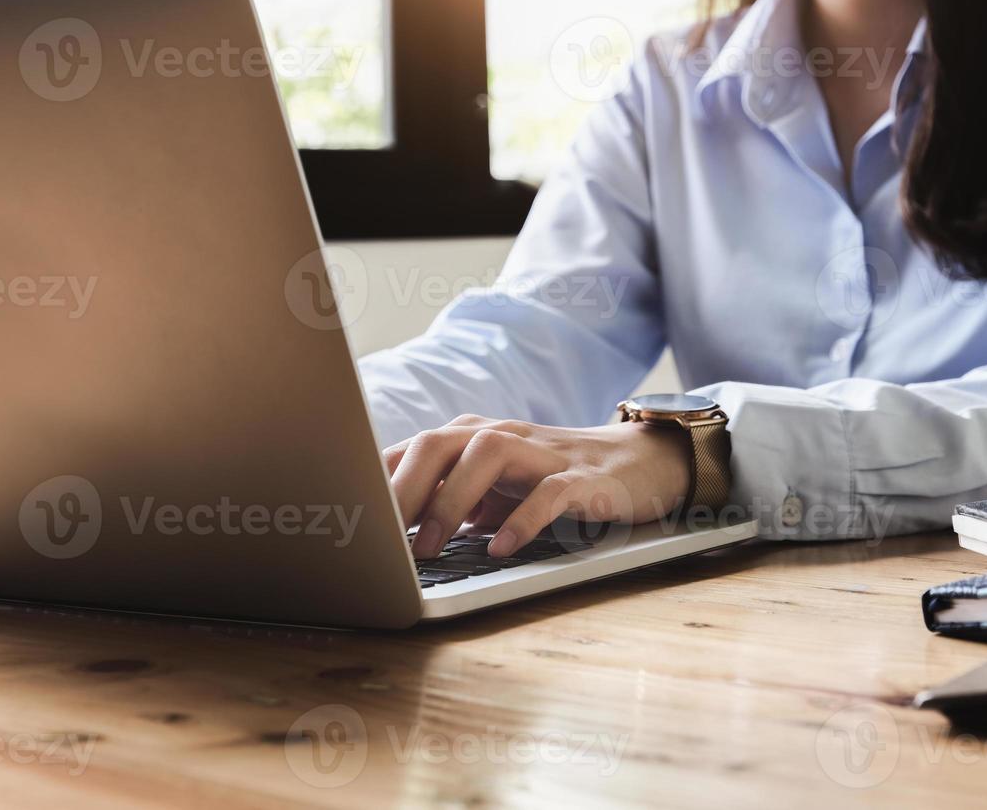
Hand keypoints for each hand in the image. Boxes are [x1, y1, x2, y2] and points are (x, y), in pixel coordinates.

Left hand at [384, 414, 691, 558]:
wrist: (639, 464)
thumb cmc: (554, 479)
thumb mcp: (495, 490)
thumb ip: (450, 500)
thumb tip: (389, 537)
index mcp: (476, 438)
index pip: (413, 447)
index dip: (375, 480)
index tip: (346, 518)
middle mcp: (504, 437)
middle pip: (440, 443)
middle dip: (403, 489)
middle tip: (378, 537)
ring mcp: (545, 455)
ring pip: (488, 457)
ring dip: (450, 503)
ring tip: (428, 548)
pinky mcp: (585, 479)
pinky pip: (549, 492)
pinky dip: (521, 519)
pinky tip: (499, 549)